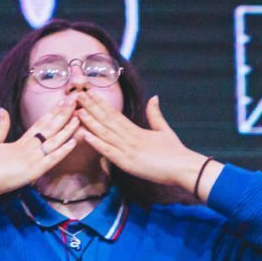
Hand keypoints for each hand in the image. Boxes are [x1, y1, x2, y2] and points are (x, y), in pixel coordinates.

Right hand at [0, 100, 82, 196]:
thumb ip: (1, 126)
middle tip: (76, 101)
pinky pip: (52, 159)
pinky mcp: (35, 170)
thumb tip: (2, 109)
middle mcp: (29, 146)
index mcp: (21, 141)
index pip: (41, 123)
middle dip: (64, 114)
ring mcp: (33, 158)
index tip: (63, 102)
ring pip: (54, 141)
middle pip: (50, 127)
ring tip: (79, 117)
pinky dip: (63, 151)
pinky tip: (73, 142)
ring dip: (68, 129)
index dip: (53, 112)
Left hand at [75, 94, 202, 190]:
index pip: (114, 114)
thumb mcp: (164, 130)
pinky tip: (84, 135)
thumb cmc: (176, 152)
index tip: (89, 93)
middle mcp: (129, 137)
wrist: (184, 168)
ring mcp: (127, 149)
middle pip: (106, 120)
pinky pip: (108, 151)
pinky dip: (96, 143)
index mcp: (136, 130)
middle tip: (77, 95)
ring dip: (89, 122)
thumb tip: (154, 97)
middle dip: (91, 107)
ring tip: (77, 111)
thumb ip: (155, 115)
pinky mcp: (127, 162)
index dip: (100, 103)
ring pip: (104, 133)